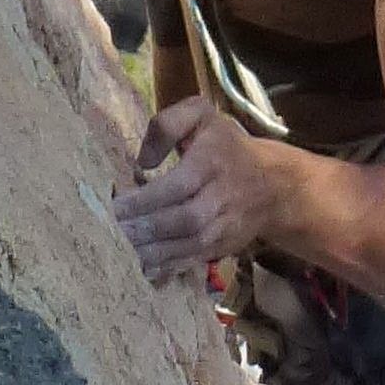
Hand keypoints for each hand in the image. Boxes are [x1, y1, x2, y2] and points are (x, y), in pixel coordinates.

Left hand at [111, 95, 286, 287]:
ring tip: (120, 253)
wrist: (273, 184)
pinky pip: (194, 260)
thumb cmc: (225, 146)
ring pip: (190, 245)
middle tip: (110, 234)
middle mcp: (222, 196)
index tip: (115, 206)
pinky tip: (141, 268)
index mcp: (214, 161)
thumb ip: (168, 124)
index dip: (147, 199)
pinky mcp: (223, 247)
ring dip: (153, 253)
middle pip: (185, 219)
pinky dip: (168, 267)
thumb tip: (142, 160)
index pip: (180, 184)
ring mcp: (225, 226)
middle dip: (147, 230)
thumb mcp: (201, 116)